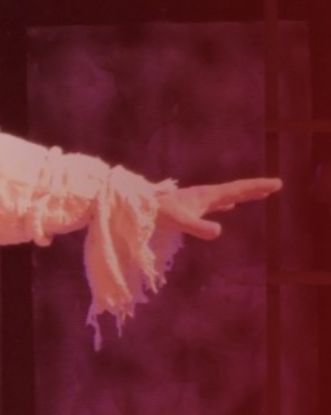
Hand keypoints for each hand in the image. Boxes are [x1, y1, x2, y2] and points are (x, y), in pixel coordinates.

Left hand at [156, 177, 280, 239]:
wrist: (138, 209)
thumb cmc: (158, 214)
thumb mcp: (179, 221)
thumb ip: (198, 227)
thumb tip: (219, 231)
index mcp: (206, 195)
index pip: (237, 190)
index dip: (257, 187)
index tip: (276, 182)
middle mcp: (205, 195)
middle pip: (236, 190)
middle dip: (256, 189)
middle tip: (275, 185)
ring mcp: (198, 200)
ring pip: (227, 196)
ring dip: (244, 195)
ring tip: (258, 194)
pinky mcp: (192, 207)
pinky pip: (216, 204)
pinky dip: (227, 203)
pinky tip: (228, 207)